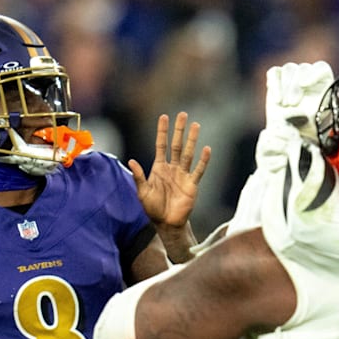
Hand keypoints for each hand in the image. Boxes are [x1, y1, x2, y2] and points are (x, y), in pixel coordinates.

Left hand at [129, 112, 210, 229]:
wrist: (166, 223)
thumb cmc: (153, 208)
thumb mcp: (143, 192)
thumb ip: (139, 176)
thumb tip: (131, 161)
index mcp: (159, 168)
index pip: (161, 145)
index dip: (162, 131)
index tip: (164, 116)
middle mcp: (172, 168)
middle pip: (176, 145)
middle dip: (179, 130)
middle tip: (183, 115)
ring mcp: (183, 175)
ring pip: (188, 153)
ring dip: (191, 140)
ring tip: (196, 125)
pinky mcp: (192, 184)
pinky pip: (198, 170)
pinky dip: (203, 160)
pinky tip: (207, 149)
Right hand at [265, 61, 333, 141]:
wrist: (289, 132)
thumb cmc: (307, 127)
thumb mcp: (318, 123)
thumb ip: (320, 116)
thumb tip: (316, 117)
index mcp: (324, 82)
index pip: (321, 68)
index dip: (314, 74)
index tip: (304, 85)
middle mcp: (309, 75)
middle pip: (303, 68)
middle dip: (295, 86)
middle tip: (293, 104)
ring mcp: (292, 75)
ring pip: (289, 68)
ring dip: (285, 86)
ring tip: (284, 104)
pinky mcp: (277, 78)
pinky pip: (274, 72)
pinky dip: (274, 83)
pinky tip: (276, 99)